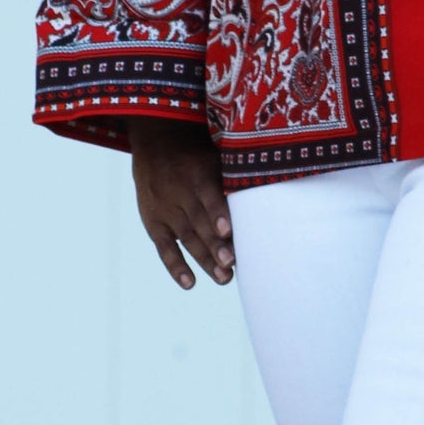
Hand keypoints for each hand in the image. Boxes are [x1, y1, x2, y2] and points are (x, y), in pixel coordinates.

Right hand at [129, 118, 234, 290]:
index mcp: (197, 172)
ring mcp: (165, 209)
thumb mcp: (216, 155)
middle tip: (231, 264)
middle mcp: (178, 192)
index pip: (208, 195)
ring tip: (224, 279)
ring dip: (204, 260)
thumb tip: (269, 201)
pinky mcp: (154, 222)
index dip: (217, 213)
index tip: (228, 231)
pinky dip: (175, 266)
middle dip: (214, 244)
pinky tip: (189, 284)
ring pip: (186, 238)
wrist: (157, 141)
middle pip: (198, 222)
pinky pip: (164, 247)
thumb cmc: (200, 153)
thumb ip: (234, 177)